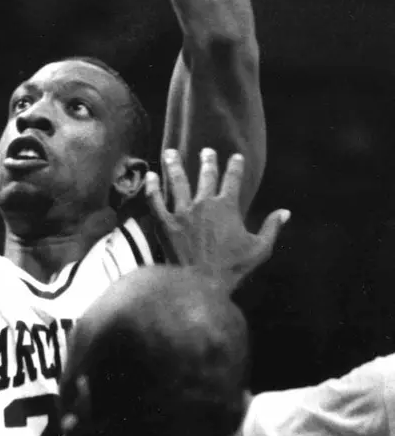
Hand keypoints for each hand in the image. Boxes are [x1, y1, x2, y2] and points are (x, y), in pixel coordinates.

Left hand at [145, 148, 289, 289]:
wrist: (201, 284)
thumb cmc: (232, 269)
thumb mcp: (259, 249)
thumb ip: (271, 228)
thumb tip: (285, 212)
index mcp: (227, 207)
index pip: (233, 180)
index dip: (235, 166)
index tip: (236, 156)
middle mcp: (204, 204)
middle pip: (206, 176)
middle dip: (207, 161)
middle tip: (206, 151)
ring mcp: (182, 213)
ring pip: (177, 182)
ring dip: (175, 165)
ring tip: (171, 152)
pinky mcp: (165, 224)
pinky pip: (155, 201)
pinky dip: (151, 187)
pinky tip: (150, 175)